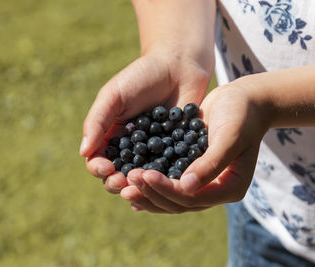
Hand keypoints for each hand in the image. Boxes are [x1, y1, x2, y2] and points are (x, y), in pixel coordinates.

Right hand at [80, 50, 212, 193]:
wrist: (178, 65)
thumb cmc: (141, 77)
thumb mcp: (114, 95)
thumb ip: (96, 121)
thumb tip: (83, 152)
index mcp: (110, 136)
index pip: (98, 160)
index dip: (98, 168)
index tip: (106, 168)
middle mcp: (129, 149)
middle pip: (117, 175)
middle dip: (116, 182)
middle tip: (124, 180)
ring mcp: (152, 153)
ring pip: (142, 178)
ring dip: (139, 185)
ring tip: (142, 182)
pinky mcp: (176, 153)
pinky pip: (168, 171)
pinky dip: (164, 179)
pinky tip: (165, 182)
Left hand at [121, 78, 269, 212]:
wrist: (244, 101)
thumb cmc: (241, 115)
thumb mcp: (229, 136)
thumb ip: (211, 163)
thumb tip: (187, 187)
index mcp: (229, 188)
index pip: (192, 198)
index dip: (166, 189)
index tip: (144, 174)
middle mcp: (215, 190)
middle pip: (178, 203)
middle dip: (151, 194)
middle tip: (127, 181)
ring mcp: (202, 184)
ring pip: (170, 199)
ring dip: (147, 193)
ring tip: (124, 185)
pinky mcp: (190, 172)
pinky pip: (168, 186)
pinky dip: (150, 188)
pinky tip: (132, 187)